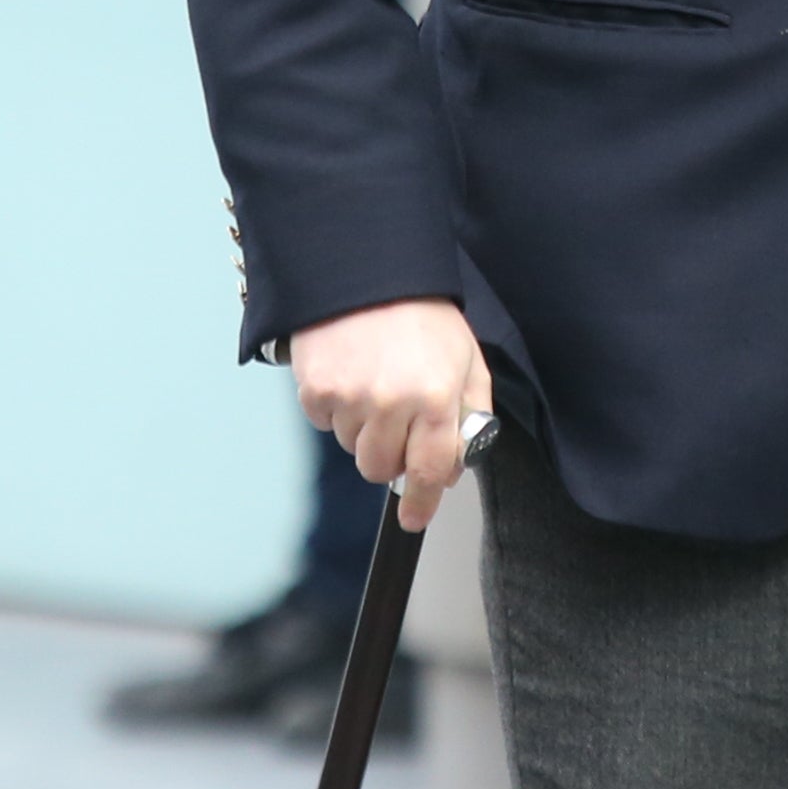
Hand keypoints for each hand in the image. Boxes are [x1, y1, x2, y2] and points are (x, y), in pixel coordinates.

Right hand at [288, 296, 492, 532]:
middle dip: (391, 457)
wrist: (368, 271)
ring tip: (376, 381)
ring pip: (352, 449)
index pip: (432, 473)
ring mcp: (350, 398)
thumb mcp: (468, 360)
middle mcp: (393, 404)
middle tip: (397, 422)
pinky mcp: (316, 389)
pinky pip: (324, 423)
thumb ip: (471, 417)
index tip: (415, 517)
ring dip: (363, 429)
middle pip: (382, 470)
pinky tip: (350, 373)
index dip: (423, 503)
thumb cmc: (422, 315)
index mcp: (437, 398)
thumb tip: (456, 468)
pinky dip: (336, 407)